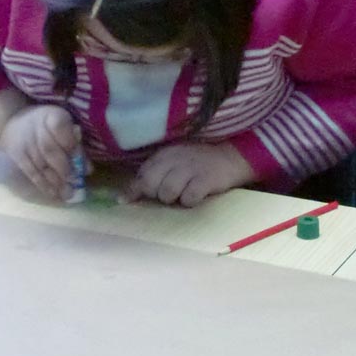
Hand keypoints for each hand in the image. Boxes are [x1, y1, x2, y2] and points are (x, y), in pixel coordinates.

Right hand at [0, 104, 80, 202]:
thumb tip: (87, 169)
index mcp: (52, 115)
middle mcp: (36, 127)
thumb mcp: (64, 126)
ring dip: (55, 181)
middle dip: (63, 168)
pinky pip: (31, 171)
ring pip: (40, 164)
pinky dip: (43, 184)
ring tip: (67, 193)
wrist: (14, 122)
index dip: (71, 146)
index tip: (81, 162)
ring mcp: (24, 142)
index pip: (60, 128)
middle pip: (49, 149)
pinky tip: (53, 193)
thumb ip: (76, 145)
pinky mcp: (16, 155)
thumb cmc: (48, 126)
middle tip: (74, 182)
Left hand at [125, 141, 255, 206]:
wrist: (232, 157)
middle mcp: (175, 159)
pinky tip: (197, 195)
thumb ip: (152, 175)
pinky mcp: (206, 179)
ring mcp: (191, 168)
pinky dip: (190, 201)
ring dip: (174, 199)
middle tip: (169, 194)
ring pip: (167, 193)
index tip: (126, 201)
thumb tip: (124, 198)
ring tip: (184, 194)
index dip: (135, 189)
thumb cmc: (198, 163)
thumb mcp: (174, 162)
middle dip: (156, 194)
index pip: (142, 174)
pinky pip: (188, 198)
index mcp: (165, 154)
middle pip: (151, 185)